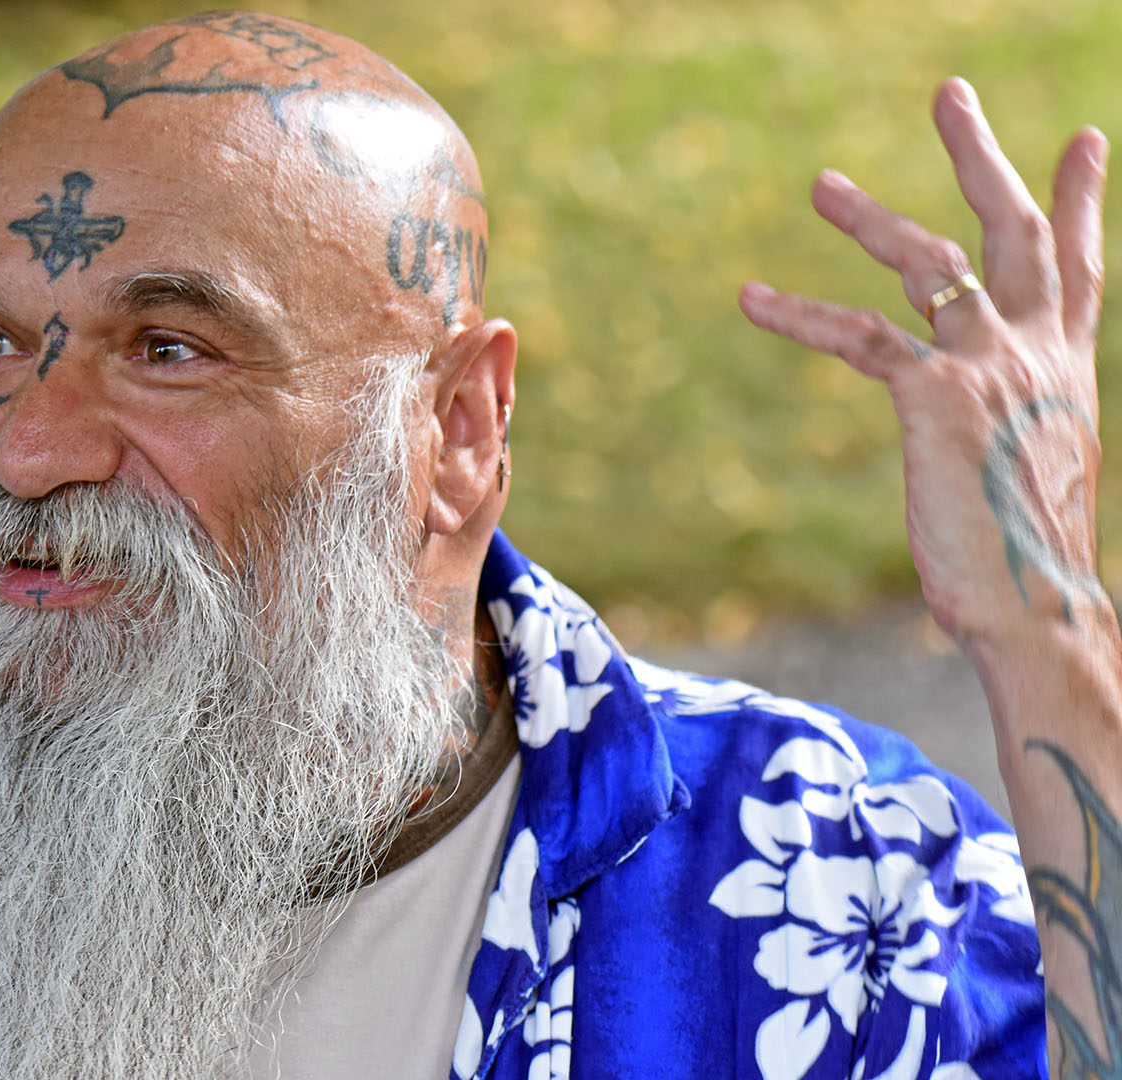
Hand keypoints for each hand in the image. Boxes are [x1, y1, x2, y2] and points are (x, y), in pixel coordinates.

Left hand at [739, 78, 1108, 643]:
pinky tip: (751, 297)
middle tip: (950, 92)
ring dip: (871, 217)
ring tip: (821, 184)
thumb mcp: (1028, 473)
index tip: (1085, 138)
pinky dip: (799, 313)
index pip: (1080, 268)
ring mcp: (991, 367)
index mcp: (1066, 372)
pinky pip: (859, 336)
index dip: (1081, 201)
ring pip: (930, 262)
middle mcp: (1038, 355)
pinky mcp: (937, 395)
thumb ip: (1008, 428)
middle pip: (1015, 231)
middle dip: (982, 156)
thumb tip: (982, 436)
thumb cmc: (1024, 562)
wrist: (1034, 608)